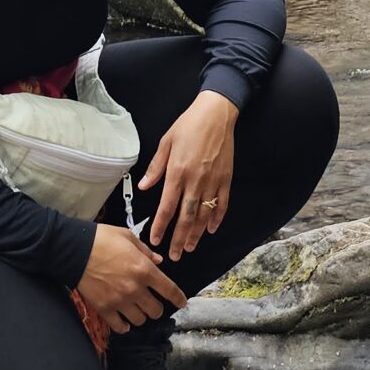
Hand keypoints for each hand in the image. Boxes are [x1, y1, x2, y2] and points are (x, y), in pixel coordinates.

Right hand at [76, 224, 186, 332]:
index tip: (182, 303)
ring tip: (135, 309)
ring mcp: (120, 301)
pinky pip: (120, 327)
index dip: (179, 298)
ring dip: (140, 315)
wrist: (74, 249)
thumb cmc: (102, 239)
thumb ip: (146, 251)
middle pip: (156, 311)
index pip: (169, 290)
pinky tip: (123, 320)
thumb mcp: (128, 237)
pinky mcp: (105, 309)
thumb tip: (159, 261)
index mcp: (144, 270)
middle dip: (157, 307)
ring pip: (140, 320)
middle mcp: (135, 289)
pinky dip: (124, 326)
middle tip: (151, 301)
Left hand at [141, 89, 238, 261]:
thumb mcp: (166, 141)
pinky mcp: (226, 180)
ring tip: (189, 247)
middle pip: (186, 217)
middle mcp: (195, 181)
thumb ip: (155, 167)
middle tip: (174, 255)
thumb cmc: (189, 125)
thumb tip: (143, 186)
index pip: (167, 207)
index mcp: (177, 172)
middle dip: (178, 239)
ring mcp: (213, 182)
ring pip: (204, 215)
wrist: (216, 114)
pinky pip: (222, 205)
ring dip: (196, 234)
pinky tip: (211, 229)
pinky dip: (217, 219)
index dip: (161, 226)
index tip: (155, 240)